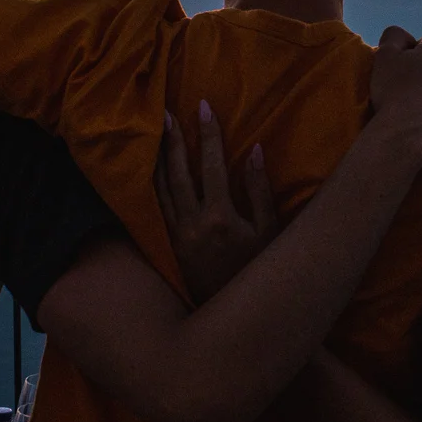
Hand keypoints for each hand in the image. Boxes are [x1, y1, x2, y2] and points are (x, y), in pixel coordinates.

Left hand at [155, 101, 277, 303]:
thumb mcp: (270, 231)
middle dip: (174, 140)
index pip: (213, 165)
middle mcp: (194, 223)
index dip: (208, 134)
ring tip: (155, 133)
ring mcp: (178, 235)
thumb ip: (260, 190)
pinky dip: (153, 185)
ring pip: (162, 188)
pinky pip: (158, 207)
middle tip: (166, 112)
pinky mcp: (170, 245)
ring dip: (159, 158)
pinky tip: (151, 169)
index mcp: (220, 216)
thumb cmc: (260, 270)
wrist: (236, 314)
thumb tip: (255, 151)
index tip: (203, 107)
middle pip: (179, 172)